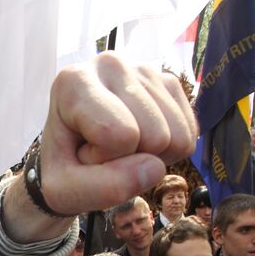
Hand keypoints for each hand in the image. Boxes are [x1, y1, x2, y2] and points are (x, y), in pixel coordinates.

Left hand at [4, 54, 196, 240]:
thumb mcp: (67, 192)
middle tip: (101, 151)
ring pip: (177, 137)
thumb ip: (104, 187)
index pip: (119, 134)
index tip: (82, 151)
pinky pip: (190, 135)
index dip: (103, 158)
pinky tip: (139, 140)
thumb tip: (156, 168)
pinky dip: (167, 150)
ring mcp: (145, 70)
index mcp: (74, 82)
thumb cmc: (64, 170)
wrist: (70, 155)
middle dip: (130, 157)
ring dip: (150, 155)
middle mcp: (112, 64)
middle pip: (155, 135)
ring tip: (117, 145)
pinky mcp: (169, 83)